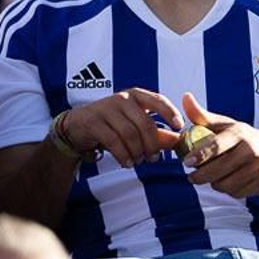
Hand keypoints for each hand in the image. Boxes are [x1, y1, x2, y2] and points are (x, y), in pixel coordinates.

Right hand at [55, 88, 183, 167]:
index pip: (158, 100)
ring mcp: (106, 109)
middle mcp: (122, 99)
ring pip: (129, 133)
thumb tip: (180, 141)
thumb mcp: (136, 125)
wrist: (77, 127)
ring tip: (139, 161)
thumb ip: (158, 133)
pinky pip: (113, 141)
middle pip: (144, 123)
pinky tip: (126, 163)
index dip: (170, 112)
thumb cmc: (112, 125)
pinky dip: (123, 154)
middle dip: (152, 143)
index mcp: (136, 96)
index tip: (179, 126)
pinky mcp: (93, 122)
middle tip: (155, 158)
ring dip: (137, 151)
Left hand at [178, 92, 258, 198]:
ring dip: (214, 184)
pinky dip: (229, 190)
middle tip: (192, 176)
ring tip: (215, 177)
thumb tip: (185, 97)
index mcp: (240, 134)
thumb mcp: (228, 125)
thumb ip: (203, 115)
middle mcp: (251, 151)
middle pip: (217, 170)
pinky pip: (236, 193)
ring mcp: (258, 169)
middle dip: (200, 176)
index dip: (199, 155)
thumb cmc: (247, 139)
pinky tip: (230, 181)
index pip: (216, 146)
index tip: (187, 162)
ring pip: (224, 185)